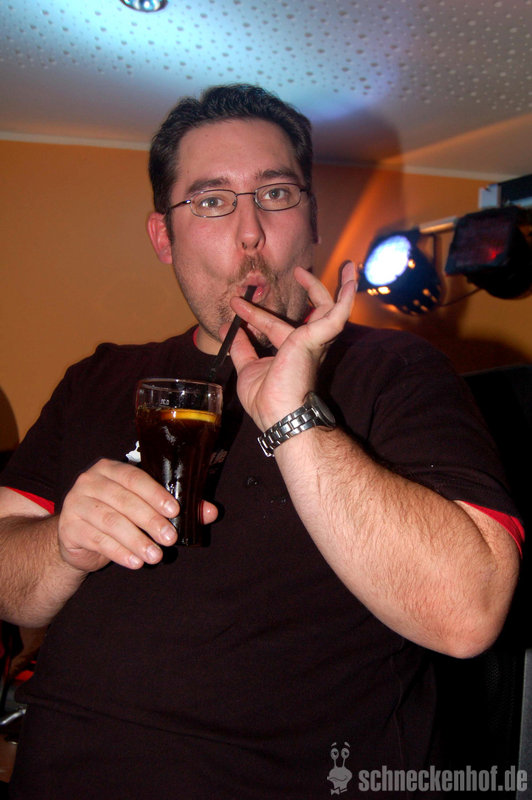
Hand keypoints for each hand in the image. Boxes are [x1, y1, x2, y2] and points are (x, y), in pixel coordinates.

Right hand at [57, 459, 217, 571]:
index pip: (134, 477)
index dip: (155, 494)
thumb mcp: (143, 507)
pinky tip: (136, 562)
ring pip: (111, 522)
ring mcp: (76, 503)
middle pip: (124, 501)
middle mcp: (90, 481)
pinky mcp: (69, 527)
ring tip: (156, 556)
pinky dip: (120, 552)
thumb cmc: (116, 515)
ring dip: (137, 540)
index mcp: (110, 469)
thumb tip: (211, 512)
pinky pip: (98, 540)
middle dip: (150, 521)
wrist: (76, 536)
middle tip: (170, 539)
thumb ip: (174, 507)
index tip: (175, 511)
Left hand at [226, 262, 355, 430]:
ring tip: (347, 266)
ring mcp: (315, 340)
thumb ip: (242, 348)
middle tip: (299, 270)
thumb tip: (230, 327)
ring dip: (339, 287)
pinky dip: (347, 296)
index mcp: (291, 353)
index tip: (236, 303)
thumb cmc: (267, 401)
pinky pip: (338, 313)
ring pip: (331, 308)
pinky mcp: (318, 336)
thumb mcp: (247, 369)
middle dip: (308, 291)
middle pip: (310, 313)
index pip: (274, 327)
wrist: (279, 414)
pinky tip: (352, 278)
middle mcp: (307, 345)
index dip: (255, 315)